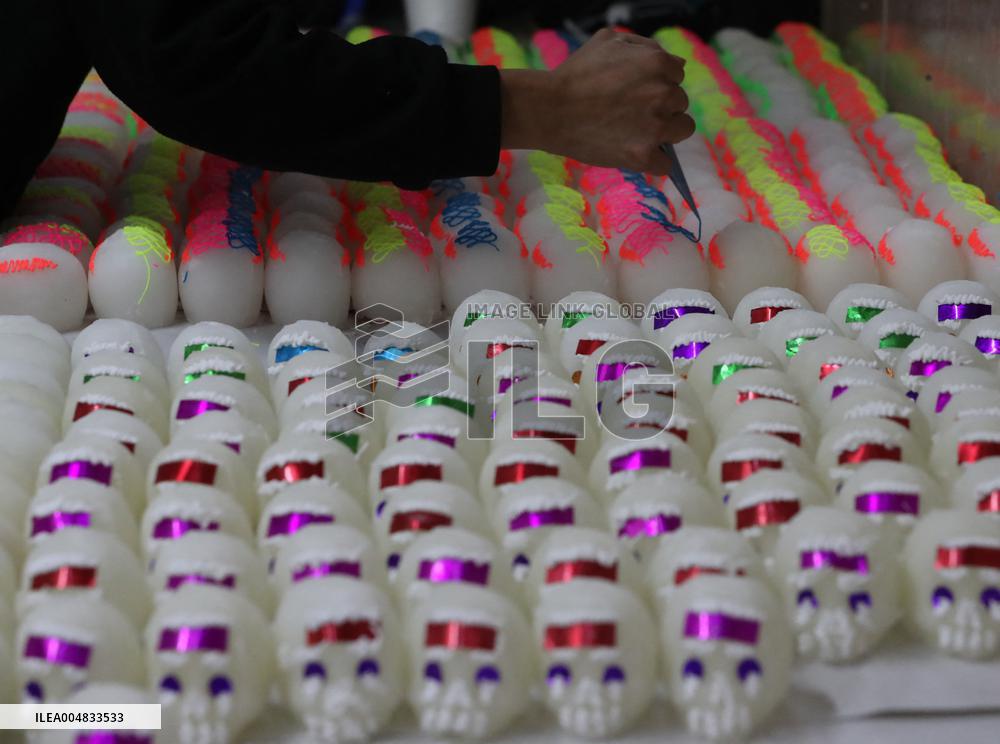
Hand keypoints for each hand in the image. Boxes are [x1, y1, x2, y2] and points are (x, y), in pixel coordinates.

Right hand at [501, 28, 694, 173]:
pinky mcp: (643, 155)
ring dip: (665, 132)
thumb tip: (676, 63)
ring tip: (637, 133)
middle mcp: (663, 94)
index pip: (677, 75)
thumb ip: (645, 46)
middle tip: (631, 113)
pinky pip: (665, 164)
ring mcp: (655, 126)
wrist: (549, 110)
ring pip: (681, 130)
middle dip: (661, 107)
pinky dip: (653, 162)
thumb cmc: (575, 75)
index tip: (637, 93)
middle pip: (680, 103)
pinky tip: (635, 154)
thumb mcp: (608, 41)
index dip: (658, 84)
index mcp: (658, 63)